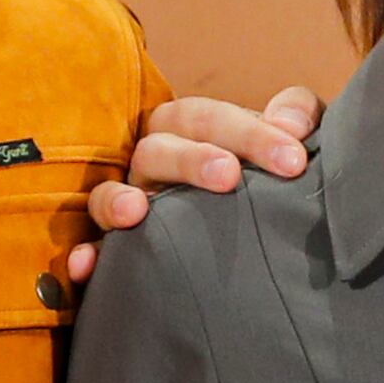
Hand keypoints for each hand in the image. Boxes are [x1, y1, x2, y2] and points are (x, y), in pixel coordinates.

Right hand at [63, 89, 324, 280]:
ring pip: (108, 195)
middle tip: (229, 176)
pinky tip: (85, 266)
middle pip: (156, 148)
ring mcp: (128, 207)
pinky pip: (91, 253)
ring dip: (116, 200)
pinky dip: (86, 256)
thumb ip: (298, 116)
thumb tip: (290, 126)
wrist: (266, 241)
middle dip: (190, 159)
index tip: (294, 160)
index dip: (250, 133)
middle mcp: (152, 165)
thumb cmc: (272, 178)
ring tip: (135, 211)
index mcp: (189, 132)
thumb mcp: (291, 142)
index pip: (207, 118)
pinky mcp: (117, 253)